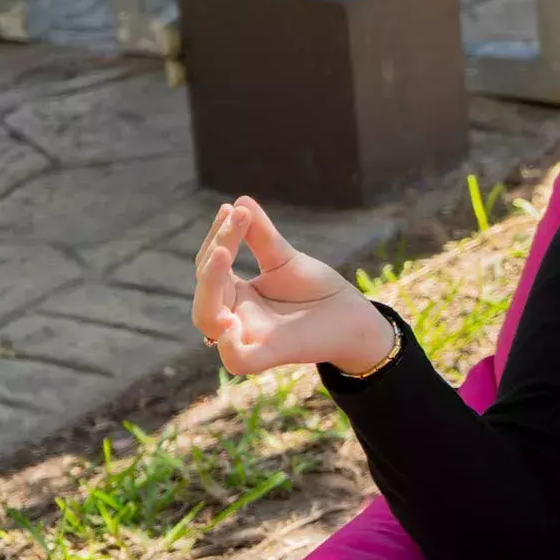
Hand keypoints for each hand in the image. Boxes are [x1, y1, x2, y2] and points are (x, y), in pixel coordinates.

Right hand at [191, 196, 394, 375]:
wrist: (355, 316)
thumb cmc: (318, 290)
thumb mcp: (285, 259)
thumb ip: (261, 236)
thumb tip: (240, 201)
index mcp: (236, 295)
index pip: (211, 266)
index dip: (217, 237)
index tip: (230, 208)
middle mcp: (236, 316)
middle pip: (204, 290)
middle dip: (213, 256)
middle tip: (233, 222)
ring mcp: (249, 337)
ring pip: (207, 320)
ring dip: (209, 286)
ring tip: (224, 253)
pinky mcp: (269, 355)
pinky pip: (237, 359)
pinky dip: (228, 344)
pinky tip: (232, 319)